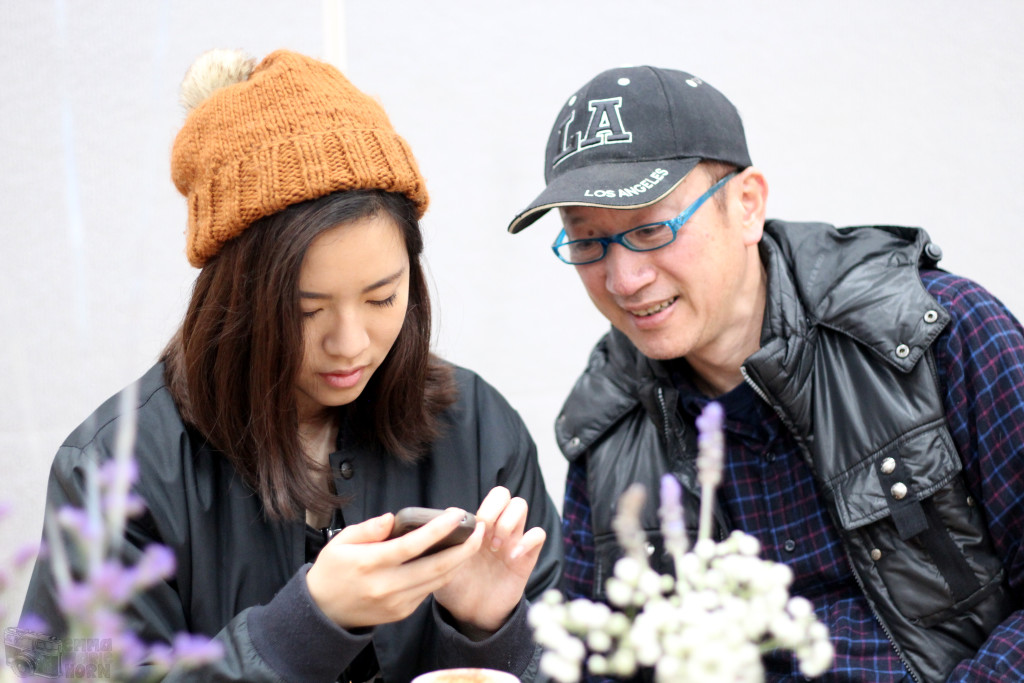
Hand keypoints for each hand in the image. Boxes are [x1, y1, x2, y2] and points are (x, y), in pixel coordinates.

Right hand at [306, 509, 484, 628]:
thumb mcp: (339, 543)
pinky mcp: (402, 612)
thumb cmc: (332, 571)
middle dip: (464, 548)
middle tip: (480, 529)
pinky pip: (429, 591)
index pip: (411, 546)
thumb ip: (368, 529)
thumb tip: (391, 519)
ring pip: (438, 581)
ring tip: (474, 540)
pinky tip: (453, 558)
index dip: (437, 530)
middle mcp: (386, 586)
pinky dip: (444, 574)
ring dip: (460, 561)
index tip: (456, 515)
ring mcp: (397, 602)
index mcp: (370, 564)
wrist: (324, 611)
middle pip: (435, 567)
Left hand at [433, 486, 546, 632]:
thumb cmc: (455, 586)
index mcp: (477, 527)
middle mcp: (496, 528)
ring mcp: (512, 541)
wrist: (471, 614)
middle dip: (494, 508)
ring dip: (508, 522)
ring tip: (496, 546)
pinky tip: (512, 557)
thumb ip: (440, 543)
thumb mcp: (441, 564)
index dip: (478, 508)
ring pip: (521, 506)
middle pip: (505, 494)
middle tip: (484, 531)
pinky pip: (538, 535)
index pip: (483, 497)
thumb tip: (440, 520)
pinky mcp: (526, 558)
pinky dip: (527, 541)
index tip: (468, 530)